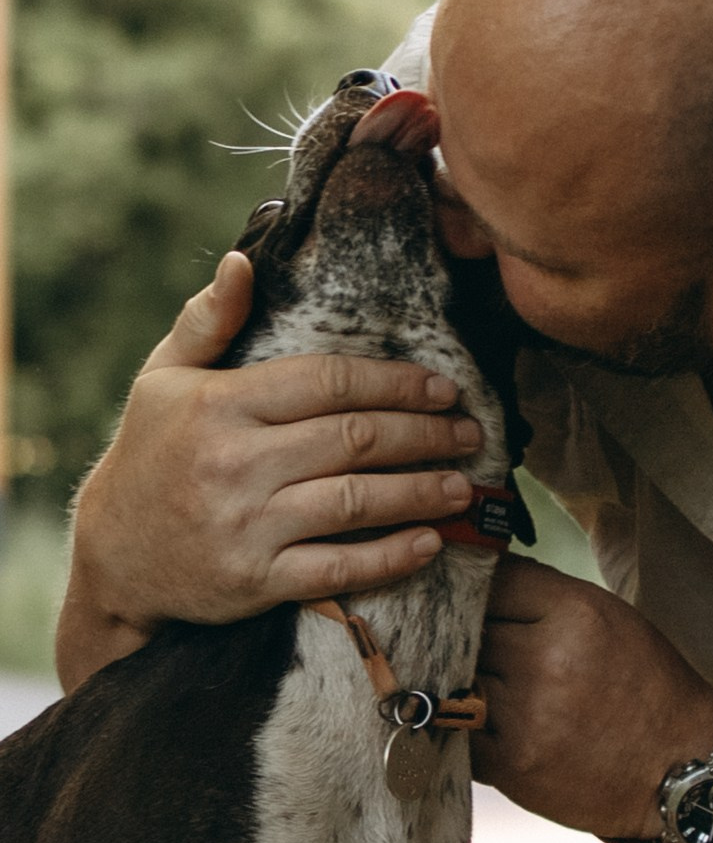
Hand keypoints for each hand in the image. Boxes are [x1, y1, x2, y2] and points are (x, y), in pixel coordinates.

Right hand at [60, 251, 481, 688]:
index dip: (395, 382)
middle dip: (425, 434)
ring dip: (421, 492)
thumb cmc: (151, 453)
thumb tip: (242, 261)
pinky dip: (391, 557)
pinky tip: (430, 541)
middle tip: (470, 432)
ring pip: (356, 501)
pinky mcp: (255, 581)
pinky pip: (338, 568)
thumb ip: (207, 319)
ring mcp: (247, 525)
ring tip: (464, 484)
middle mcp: (235, 463)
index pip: (329, 382)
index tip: (442, 387)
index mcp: (221, 404)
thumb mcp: (164, 377)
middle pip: (355, 439)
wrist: (112, 557)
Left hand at [471, 556, 712, 838]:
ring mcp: (526, 716)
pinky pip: (459, 731)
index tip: (472, 593)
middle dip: (468, 633)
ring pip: (459, 678)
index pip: (494, 580)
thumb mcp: (608, 616)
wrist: (680, 768)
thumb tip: (482, 576)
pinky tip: (486, 719)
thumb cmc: (646, 685)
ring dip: (463, 678)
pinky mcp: (511, 764)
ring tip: (484, 680)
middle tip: (471, 638)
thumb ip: (544, 595)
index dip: (479, 586)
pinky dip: (465, 724)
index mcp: (576, 613)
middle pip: (470, 628)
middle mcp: (547, 660)